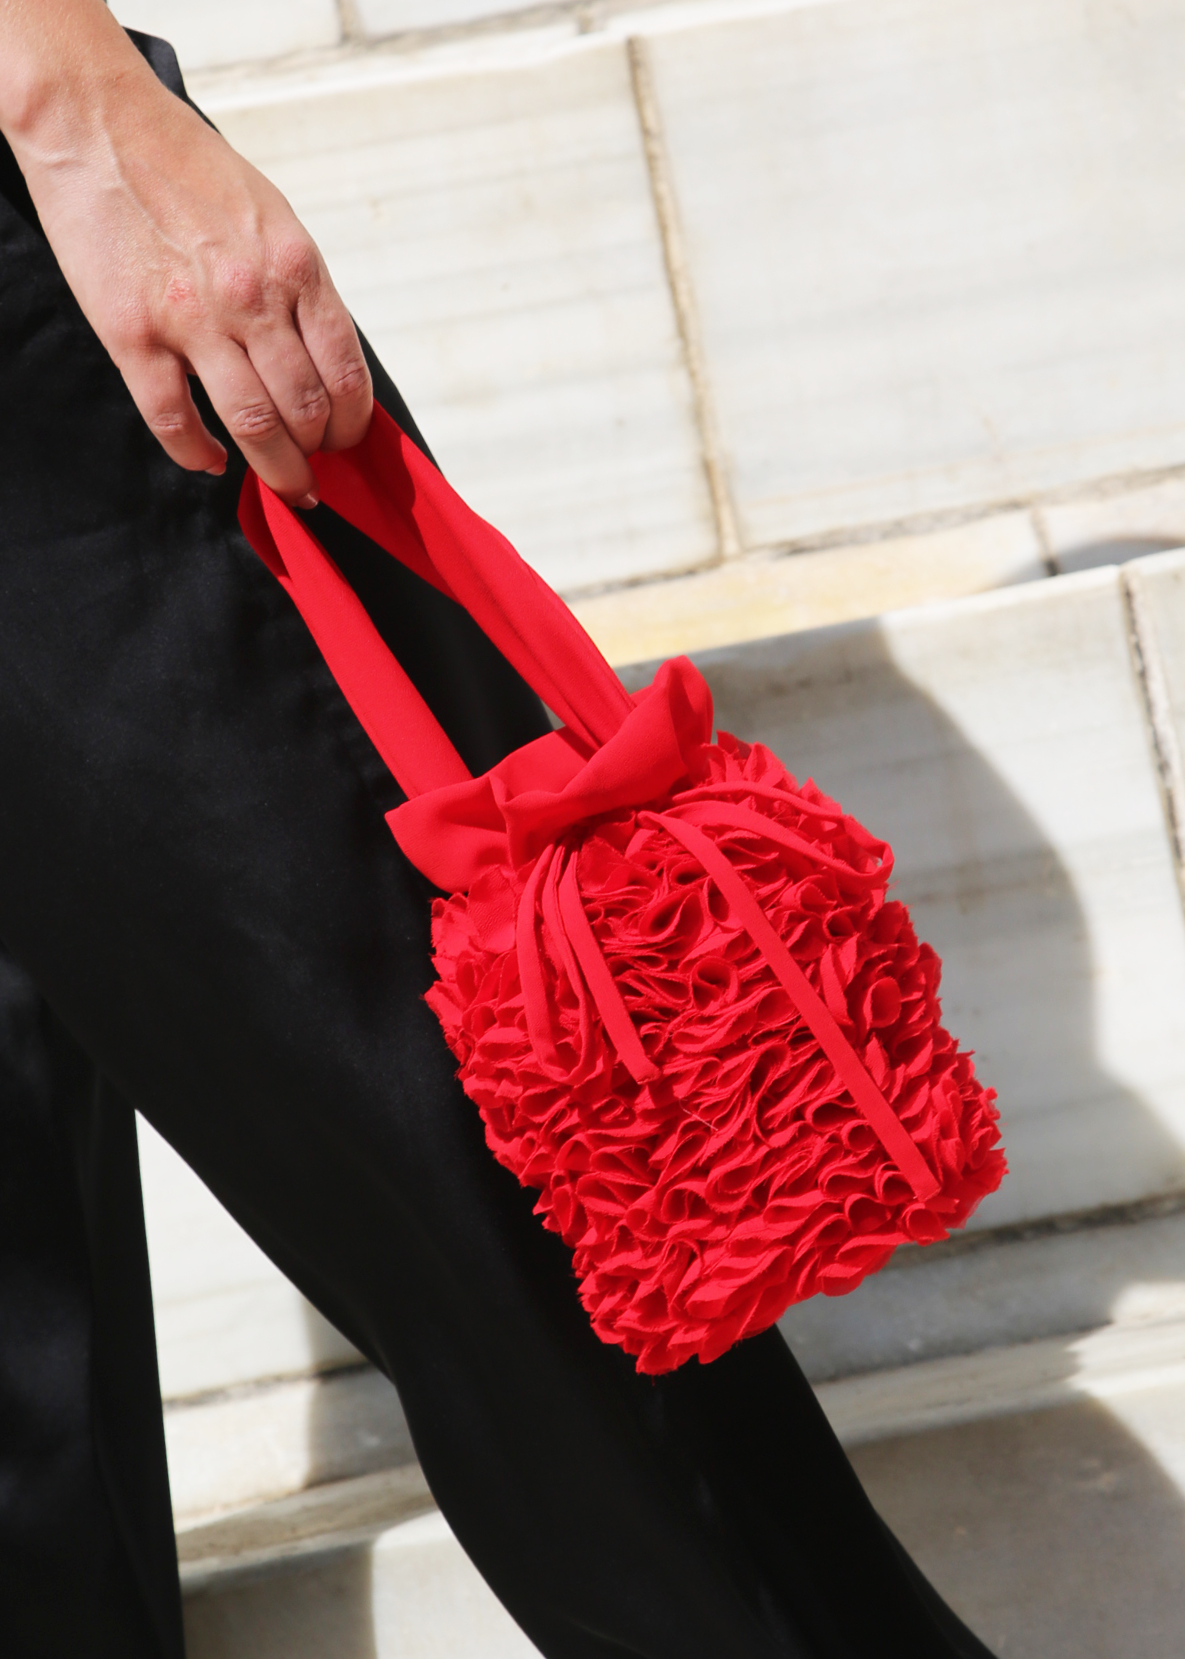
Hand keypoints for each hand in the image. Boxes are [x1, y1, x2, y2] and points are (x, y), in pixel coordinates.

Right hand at [0, 0, 371, 503]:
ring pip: (253, 426)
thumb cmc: (187, 167)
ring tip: (285, 485)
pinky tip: (210, 461)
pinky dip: (197, 453)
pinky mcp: (133, 334)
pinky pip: (174, 420)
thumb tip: (324, 358)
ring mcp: (192, 320)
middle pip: (305, 409)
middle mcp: (252, 297)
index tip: (349, 441)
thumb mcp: (271, 217)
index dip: (354, 423)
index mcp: (295, 266)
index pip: (346, 372)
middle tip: (316, 470)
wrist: (100, 123)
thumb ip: (299, 287)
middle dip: (318, 453)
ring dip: (276, 468)